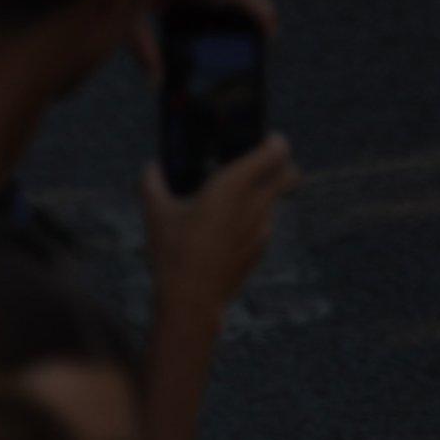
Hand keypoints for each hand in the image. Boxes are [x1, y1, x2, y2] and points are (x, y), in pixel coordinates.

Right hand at [139, 135, 295, 326]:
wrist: (192, 299)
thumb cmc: (174, 252)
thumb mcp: (156, 213)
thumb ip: (152, 182)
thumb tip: (151, 167)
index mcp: (233, 186)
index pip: (275, 152)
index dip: (276, 142)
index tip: (266, 139)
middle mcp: (255, 204)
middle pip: (289, 174)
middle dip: (282, 164)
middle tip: (261, 161)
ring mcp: (262, 228)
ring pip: (275, 199)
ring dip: (263, 192)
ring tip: (232, 197)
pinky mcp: (261, 248)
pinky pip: (263, 223)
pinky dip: (253, 217)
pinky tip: (227, 226)